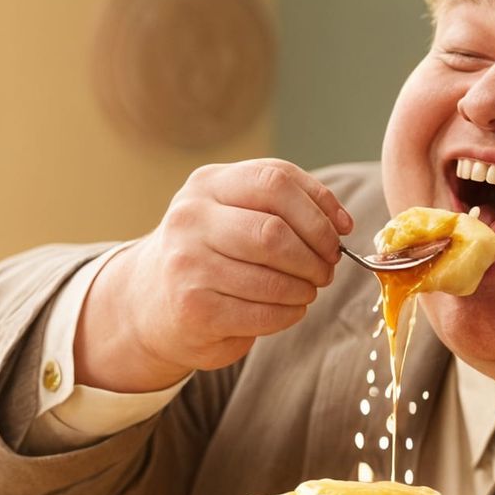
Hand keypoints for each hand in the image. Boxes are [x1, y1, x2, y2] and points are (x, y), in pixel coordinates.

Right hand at [75, 160, 352, 390]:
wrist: (152, 300)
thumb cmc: (213, 252)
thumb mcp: (238, 211)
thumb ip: (287, 203)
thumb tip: (342, 222)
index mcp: (208, 184)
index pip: (276, 181)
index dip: (318, 211)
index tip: (339, 233)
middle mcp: (191, 218)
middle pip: (275, 232)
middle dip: (315, 256)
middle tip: (326, 269)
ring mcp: (188, 264)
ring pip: (273, 278)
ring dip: (305, 289)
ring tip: (307, 290)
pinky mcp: (194, 309)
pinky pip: (264, 313)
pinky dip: (290, 314)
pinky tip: (290, 309)